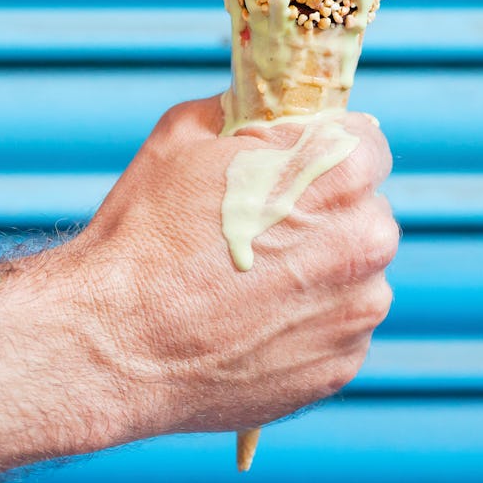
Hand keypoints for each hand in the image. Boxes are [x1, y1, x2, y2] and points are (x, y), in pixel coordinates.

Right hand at [60, 95, 396, 442]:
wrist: (114, 342)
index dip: (320, 151)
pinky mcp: (341, 365)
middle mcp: (367, 241)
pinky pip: (337, 328)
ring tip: (249, 284)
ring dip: (319, 271)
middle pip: (364, 211)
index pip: (366, 143)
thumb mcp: (186, 138)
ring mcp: (358, 310)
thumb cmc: (145, 234)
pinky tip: (251, 324)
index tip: (287, 168)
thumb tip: (263, 117)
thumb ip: (245, 117)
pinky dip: (306, 324)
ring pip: (355, 274)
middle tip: (260, 229)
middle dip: (324, 213)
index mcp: (341, 173)